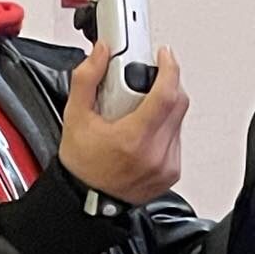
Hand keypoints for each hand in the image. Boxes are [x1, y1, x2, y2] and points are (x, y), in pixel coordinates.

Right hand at [59, 42, 189, 203]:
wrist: (86, 200)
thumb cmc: (81, 166)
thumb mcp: (75, 117)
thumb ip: (87, 79)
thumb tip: (101, 53)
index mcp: (134, 139)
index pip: (166, 95)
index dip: (169, 69)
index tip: (165, 56)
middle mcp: (156, 154)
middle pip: (177, 104)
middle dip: (165, 84)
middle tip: (145, 81)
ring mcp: (167, 165)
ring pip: (179, 121)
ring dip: (163, 108)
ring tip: (135, 114)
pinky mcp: (172, 172)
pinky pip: (176, 139)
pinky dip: (164, 128)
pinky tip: (142, 133)